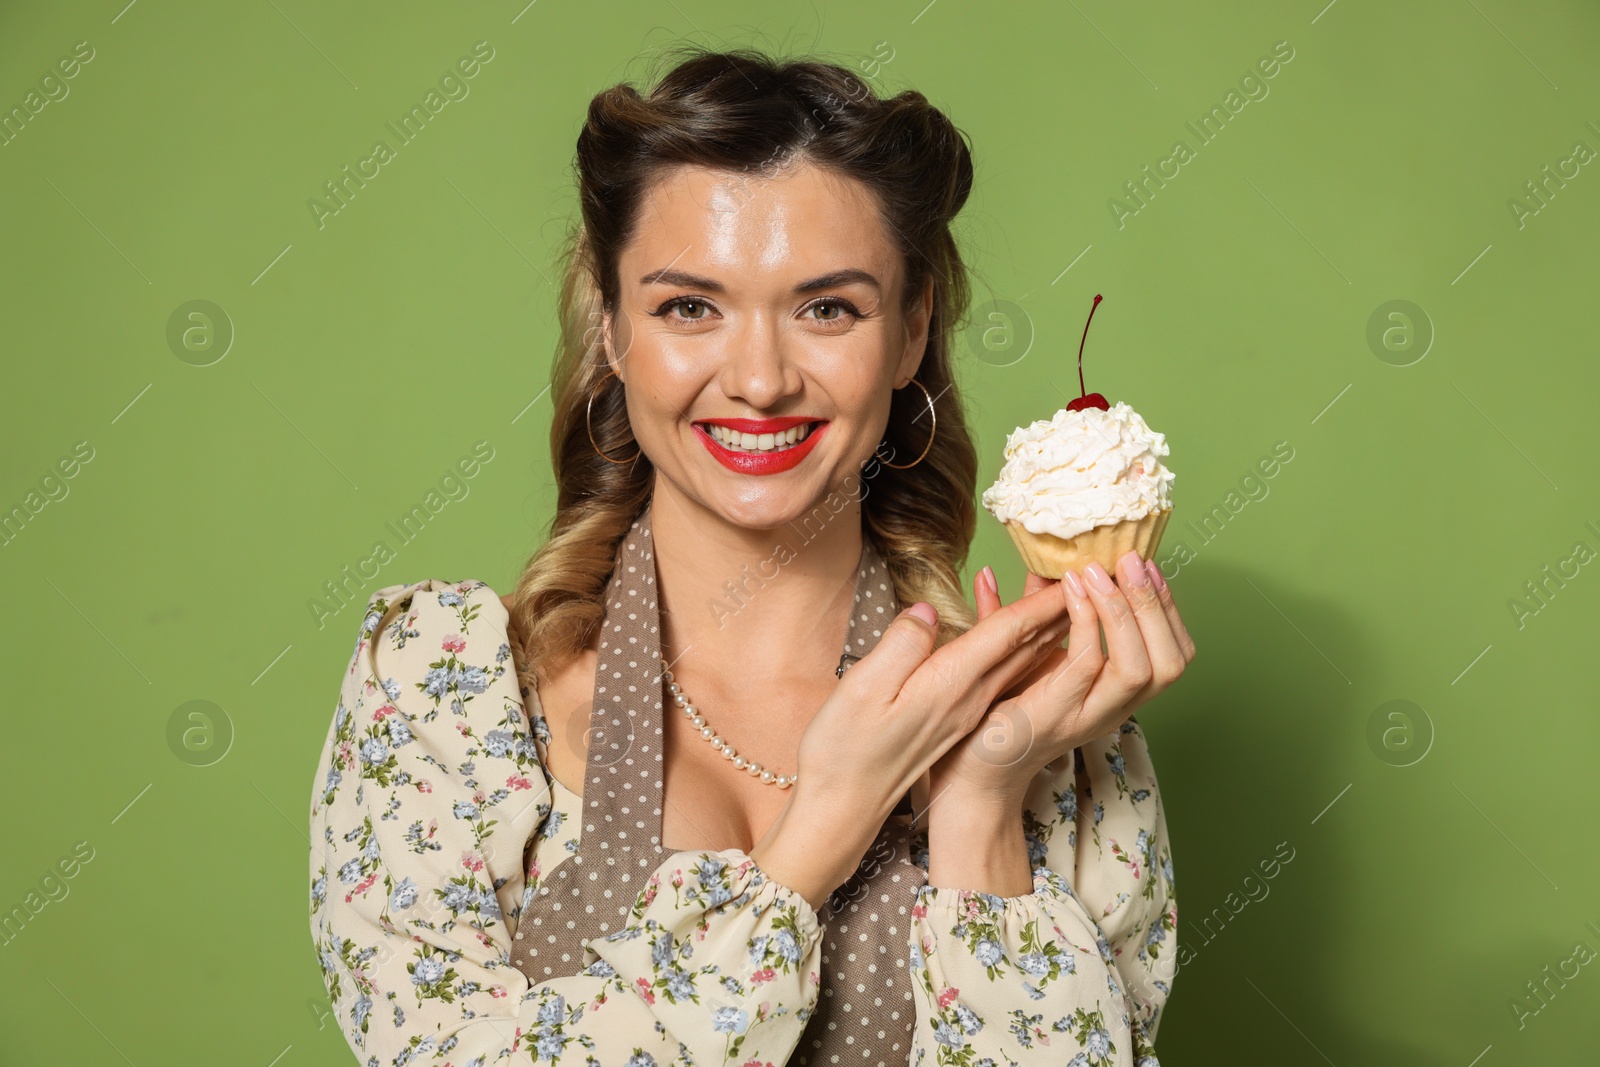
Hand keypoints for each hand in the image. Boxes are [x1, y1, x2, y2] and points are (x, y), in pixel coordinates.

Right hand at [750, 581, 1074, 908]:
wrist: (843, 808)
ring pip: (1018, 661)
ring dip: (1045, 627)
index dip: (1040, 601)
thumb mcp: (862, 692)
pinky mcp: (955, 718)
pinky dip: (1017, 646)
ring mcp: (964, 710)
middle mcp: (968, 698)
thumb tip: (929, 611)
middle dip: (1058, 608)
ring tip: (1066, 594)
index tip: (1071, 573)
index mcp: (951, 686)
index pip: (1009, 635)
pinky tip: (1017, 635)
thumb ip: (901, 647)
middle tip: (1087, 574)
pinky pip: (1000, 673)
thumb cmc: (844, 750)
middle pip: (1026, 646)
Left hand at [927, 551, 1195, 811]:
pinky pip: (1088, 666)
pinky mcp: (1054, 714)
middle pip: (1170, 663)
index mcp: (1115, 694)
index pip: (1172, 656)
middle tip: (1130, 560)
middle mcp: (1112, 709)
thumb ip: (1032, 609)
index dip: (1168, 609)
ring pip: (1141, 668)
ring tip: (1099, 572)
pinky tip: (1071, 590)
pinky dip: (1086, 623)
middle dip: (1156, 604)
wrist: (970, 768)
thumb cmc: (996, 711)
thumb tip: (1037, 561)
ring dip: (1125, 611)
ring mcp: (1087, 715)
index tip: (1145, 566)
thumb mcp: (1023, 651)